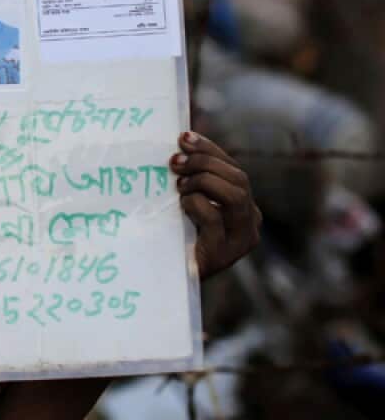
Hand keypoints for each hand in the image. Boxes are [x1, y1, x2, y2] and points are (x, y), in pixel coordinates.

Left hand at [170, 131, 261, 279]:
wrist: (168, 281)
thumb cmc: (176, 239)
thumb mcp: (187, 205)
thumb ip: (192, 181)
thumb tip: (179, 144)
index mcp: (245, 208)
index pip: (234, 169)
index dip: (210, 150)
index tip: (183, 137)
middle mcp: (250, 223)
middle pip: (238, 179)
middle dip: (204, 163)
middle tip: (174, 162)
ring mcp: (240, 241)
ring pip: (235, 194)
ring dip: (202, 181)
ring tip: (178, 187)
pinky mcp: (223, 254)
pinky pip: (214, 217)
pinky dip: (195, 204)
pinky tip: (180, 206)